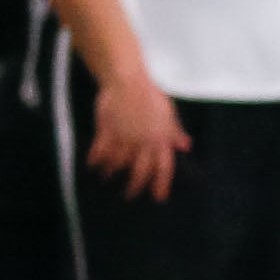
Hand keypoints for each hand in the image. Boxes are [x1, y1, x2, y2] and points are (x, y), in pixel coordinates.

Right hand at [88, 69, 188, 199]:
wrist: (128, 81)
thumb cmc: (151, 95)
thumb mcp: (169, 113)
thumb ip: (175, 132)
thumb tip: (186, 146)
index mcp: (161, 138)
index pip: (164, 167)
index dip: (161, 184)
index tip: (158, 198)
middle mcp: (143, 142)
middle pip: (140, 172)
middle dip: (135, 186)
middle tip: (130, 195)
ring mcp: (125, 137)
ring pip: (118, 164)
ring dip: (112, 173)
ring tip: (108, 178)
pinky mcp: (107, 131)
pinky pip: (100, 152)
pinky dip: (96, 160)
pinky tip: (93, 165)